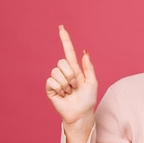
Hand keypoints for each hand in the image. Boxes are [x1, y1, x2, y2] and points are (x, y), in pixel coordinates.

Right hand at [45, 25, 97, 142]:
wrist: (81, 114)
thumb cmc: (88, 100)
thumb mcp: (92, 82)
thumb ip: (88, 67)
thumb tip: (85, 51)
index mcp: (75, 69)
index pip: (69, 52)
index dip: (65, 40)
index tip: (61, 28)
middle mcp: (64, 73)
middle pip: (62, 62)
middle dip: (71, 74)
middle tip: (75, 86)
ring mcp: (57, 80)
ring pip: (57, 71)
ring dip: (66, 83)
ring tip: (69, 92)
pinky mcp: (50, 88)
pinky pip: (52, 81)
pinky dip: (59, 88)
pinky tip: (62, 95)